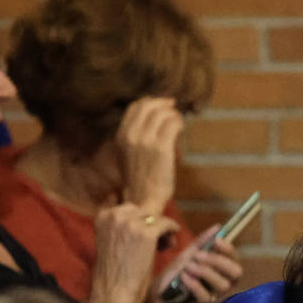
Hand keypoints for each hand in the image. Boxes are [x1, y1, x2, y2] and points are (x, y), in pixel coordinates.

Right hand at [91, 203, 178, 302]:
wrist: (113, 293)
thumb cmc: (112, 273)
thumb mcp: (109, 241)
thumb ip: (120, 227)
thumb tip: (145, 218)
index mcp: (102, 216)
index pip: (128, 208)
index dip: (138, 221)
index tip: (143, 234)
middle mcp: (115, 215)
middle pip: (142, 211)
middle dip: (149, 223)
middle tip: (155, 241)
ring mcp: (131, 223)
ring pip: (155, 217)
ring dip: (161, 228)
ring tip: (162, 244)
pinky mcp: (146, 234)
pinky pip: (166, 224)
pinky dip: (172, 229)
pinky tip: (173, 237)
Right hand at [117, 97, 183, 215]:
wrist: (143, 200)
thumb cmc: (140, 179)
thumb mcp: (129, 154)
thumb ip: (136, 136)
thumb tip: (153, 119)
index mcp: (121, 135)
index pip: (136, 106)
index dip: (152, 102)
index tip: (163, 105)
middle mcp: (131, 135)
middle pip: (149, 105)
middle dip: (164, 104)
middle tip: (174, 111)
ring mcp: (146, 140)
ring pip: (163, 112)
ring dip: (174, 115)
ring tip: (178, 123)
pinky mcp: (161, 148)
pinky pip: (173, 124)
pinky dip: (179, 123)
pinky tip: (181, 129)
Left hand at [145, 229, 242, 302]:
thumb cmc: (166, 284)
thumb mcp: (182, 260)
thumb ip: (200, 244)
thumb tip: (217, 227)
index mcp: (215, 273)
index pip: (234, 260)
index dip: (229, 250)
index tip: (216, 241)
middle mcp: (217, 286)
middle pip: (236, 273)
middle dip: (219, 261)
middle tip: (197, 256)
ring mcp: (210, 299)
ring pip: (223, 285)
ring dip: (206, 271)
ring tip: (187, 267)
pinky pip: (206, 297)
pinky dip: (195, 284)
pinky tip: (182, 278)